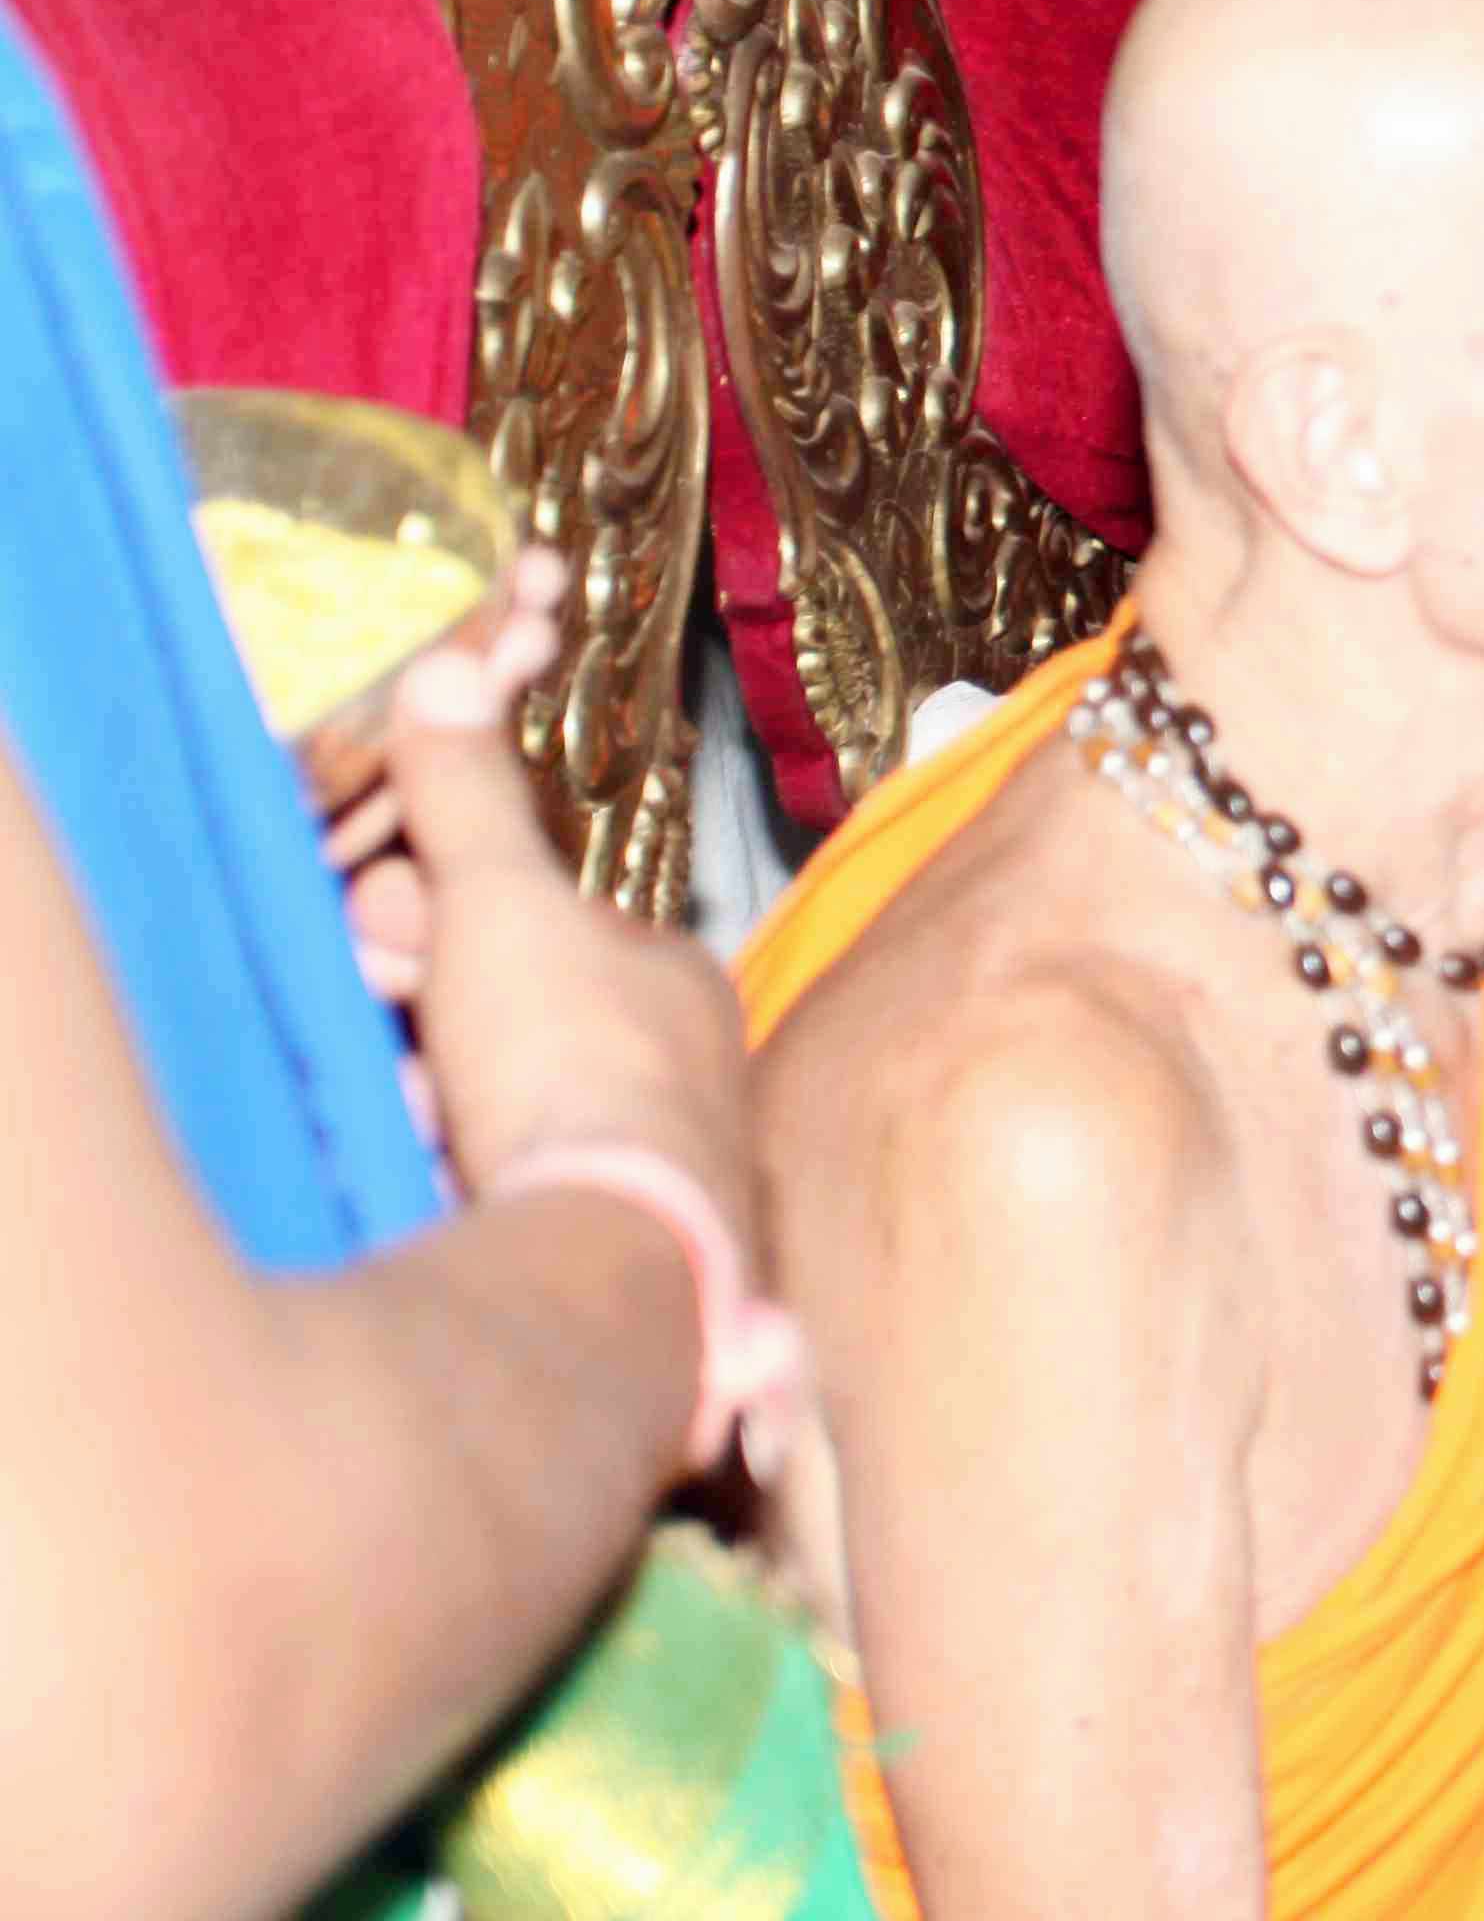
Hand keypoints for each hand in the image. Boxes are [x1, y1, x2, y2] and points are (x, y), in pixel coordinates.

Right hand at [349, 548, 763, 1262]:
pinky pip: (488, 1187)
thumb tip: (448, 670)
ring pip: (488, 1106)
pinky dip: (439, 1169)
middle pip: (505, 1016)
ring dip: (420, 1088)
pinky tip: (416, 1166)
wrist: (606, 1251)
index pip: (531, 926)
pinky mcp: (598, 1250)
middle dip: (419, 1000)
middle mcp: (674, 1070)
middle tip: (374, 995)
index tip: (372, 922)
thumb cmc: (570, 1059)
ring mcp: (642, 1164)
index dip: (435, 915)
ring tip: (399, 1093)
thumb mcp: (504, 903)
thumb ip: (468, 800)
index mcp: (666, 978)